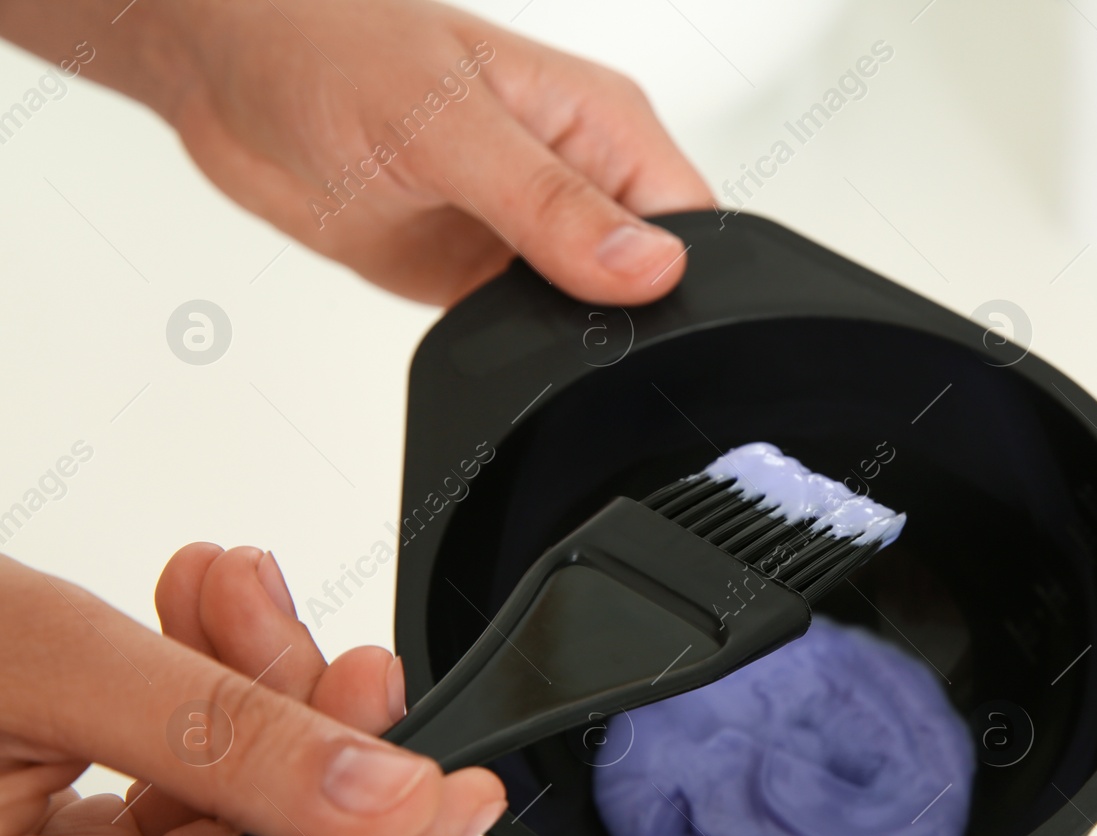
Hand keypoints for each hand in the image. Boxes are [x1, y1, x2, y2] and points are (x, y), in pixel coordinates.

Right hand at [0, 545, 504, 835]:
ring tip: (232, 598)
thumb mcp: (35, 662)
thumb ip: (219, 736)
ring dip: (253, 717)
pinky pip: (159, 823)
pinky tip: (198, 631)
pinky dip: (198, 727)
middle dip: (315, 763)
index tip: (465, 795)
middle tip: (350, 665)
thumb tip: (381, 793)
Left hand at [2, 0, 712, 305]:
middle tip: (557, 319)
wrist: (227, 72)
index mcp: (601, 124)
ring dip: (566, 339)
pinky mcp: (480, 273)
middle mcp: (577, 178)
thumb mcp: (449, 125)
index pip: (692, 223)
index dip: (682, 280)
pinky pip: (526, 334)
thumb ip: (551, 203)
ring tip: (505, 317)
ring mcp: (529, 231)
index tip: (635, 313)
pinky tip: (482, 335)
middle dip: (626, 321)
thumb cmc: (327, 45)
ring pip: (592, 317)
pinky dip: (512, 352)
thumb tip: (649, 268)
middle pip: (651, 283)